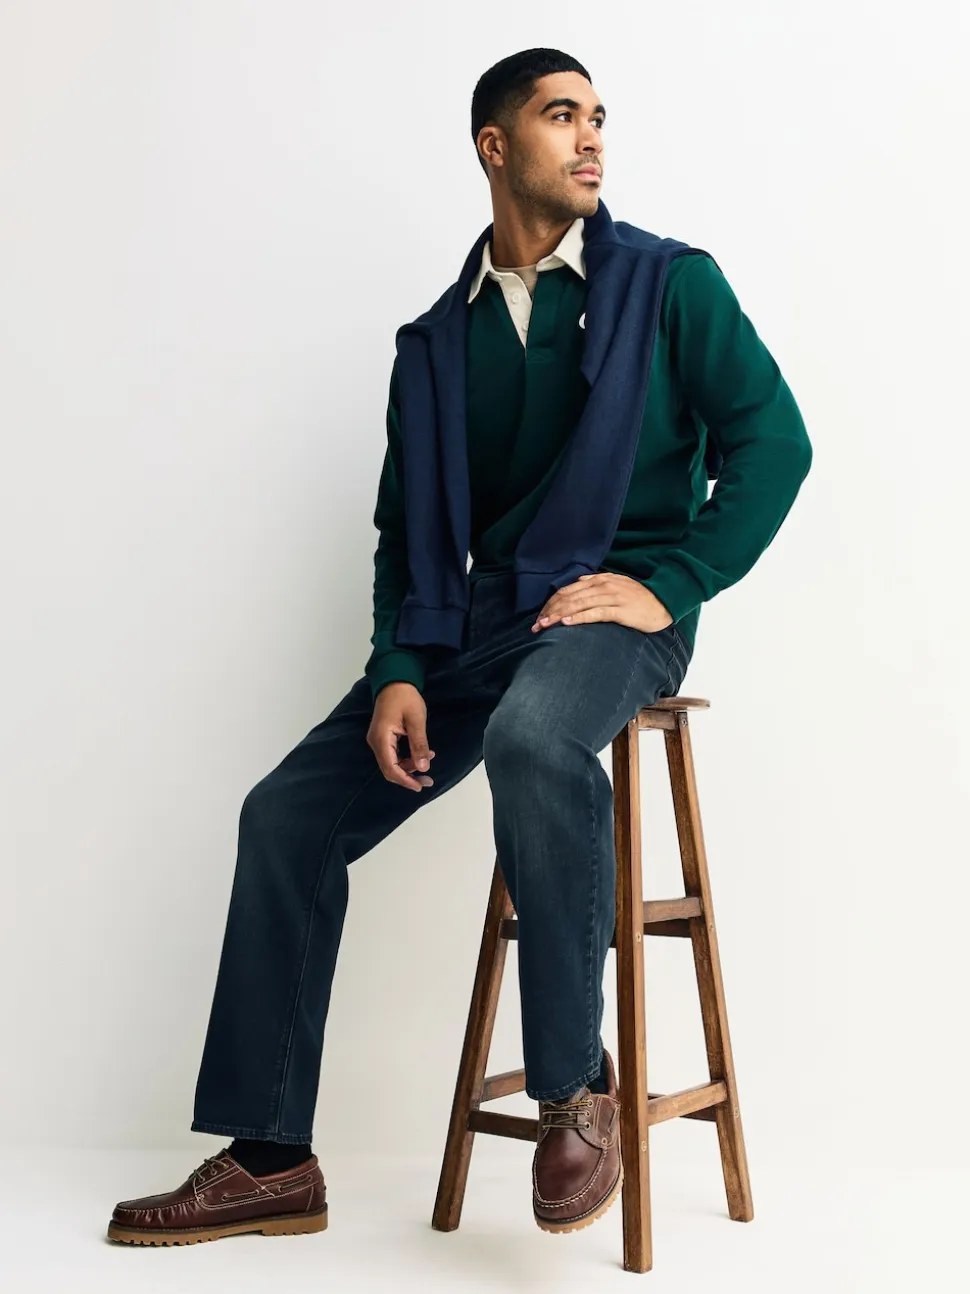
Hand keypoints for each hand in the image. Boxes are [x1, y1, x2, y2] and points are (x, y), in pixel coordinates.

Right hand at [367, 682, 435, 792]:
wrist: (394, 681)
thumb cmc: (405, 697)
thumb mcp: (416, 720)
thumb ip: (419, 744)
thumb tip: (424, 767)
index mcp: (381, 738)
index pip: (390, 768)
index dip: (405, 780)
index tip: (419, 786)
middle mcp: (375, 742)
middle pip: (389, 769)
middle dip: (408, 776)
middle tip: (427, 780)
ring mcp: (377, 740)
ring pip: (391, 762)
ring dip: (409, 766)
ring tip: (428, 761)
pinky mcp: (382, 737)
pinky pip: (392, 754)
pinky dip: (406, 758)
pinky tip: (421, 754)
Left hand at [530, 572, 672, 634]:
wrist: (665, 602)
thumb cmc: (640, 597)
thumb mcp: (617, 585)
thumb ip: (596, 583)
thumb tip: (577, 583)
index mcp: (599, 580)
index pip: (567, 590)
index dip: (551, 603)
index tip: (540, 616)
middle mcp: (603, 586)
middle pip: (569, 598)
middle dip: (550, 611)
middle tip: (536, 625)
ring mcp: (612, 597)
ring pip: (578, 605)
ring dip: (558, 616)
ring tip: (545, 625)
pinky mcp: (621, 610)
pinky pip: (596, 613)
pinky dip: (579, 617)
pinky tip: (566, 623)